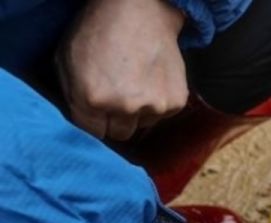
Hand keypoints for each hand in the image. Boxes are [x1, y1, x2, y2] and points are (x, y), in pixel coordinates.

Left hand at [56, 0, 188, 140]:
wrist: (140, 11)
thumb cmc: (99, 30)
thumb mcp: (66, 59)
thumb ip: (72, 94)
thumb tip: (84, 120)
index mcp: (92, 99)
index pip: (93, 133)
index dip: (94, 121)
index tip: (97, 111)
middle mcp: (125, 108)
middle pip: (120, 134)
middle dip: (116, 120)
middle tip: (117, 98)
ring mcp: (153, 106)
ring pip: (143, 124)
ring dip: (138, 111)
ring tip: (136, 83)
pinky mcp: (175, 102)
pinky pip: (163, 114)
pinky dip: (158, 102)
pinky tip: (152, 80)